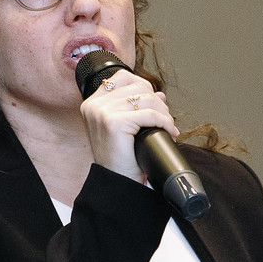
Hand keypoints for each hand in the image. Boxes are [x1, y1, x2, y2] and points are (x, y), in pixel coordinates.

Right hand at [79, 68, 177, 183]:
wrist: (117, 184)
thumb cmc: (121, 159)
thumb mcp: (126, 128)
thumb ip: (137, 108)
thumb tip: (160, 94)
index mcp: (92, 103)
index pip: (123, 77)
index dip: (144, 88)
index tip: (154, 105)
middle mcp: (94, 105)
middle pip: (137, 86)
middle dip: (157, 102)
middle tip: (164, 120)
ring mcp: (101, 112)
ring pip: (146, 99)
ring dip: (164, 113)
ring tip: (168, 127)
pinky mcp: (113, 123)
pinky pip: (149, 114)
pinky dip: (165, 122)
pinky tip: (170, 132)